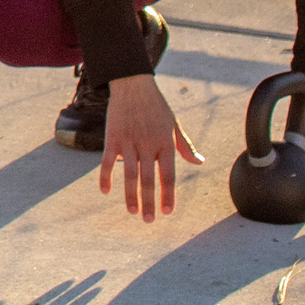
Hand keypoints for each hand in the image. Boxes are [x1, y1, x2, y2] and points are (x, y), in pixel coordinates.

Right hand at [99, 72, 195, 218]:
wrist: (132, 84)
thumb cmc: (156, 105)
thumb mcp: (174, 124)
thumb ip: (185, 145)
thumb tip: (199, 162)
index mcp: (164, 142)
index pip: (168, 174)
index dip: (168, 194)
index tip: (168, 211)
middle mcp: (147, 144)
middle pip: (148, 179)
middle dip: (149, 202)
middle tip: (149, 220)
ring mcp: (128, 141)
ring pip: (129, 174)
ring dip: (130, 195)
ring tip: (132, 212)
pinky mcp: (113, 137)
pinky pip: (108, 161)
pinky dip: (105, 177)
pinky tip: (105, 191)